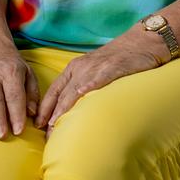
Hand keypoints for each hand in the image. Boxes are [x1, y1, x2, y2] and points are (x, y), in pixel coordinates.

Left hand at [34, 35, 164, 137]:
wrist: (142, 42)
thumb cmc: (120, 59)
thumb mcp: (95, 70)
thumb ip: (84, 85)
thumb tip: (75, 110)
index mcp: (75, 67)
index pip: (55, 90)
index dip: (44, 108)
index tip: (37, 125)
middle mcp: (81, 67)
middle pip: (61, 95)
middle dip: (51, 116)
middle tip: (46, 137)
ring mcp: (96, 67)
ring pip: (74, 91)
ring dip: (63, 110)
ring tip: (56, 127)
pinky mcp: (112, 68)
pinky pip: (96, 80)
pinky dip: (86, 89)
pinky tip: (80, 98)